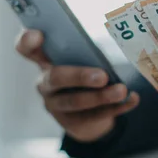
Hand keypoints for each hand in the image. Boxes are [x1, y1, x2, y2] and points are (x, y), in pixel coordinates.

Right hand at [15, 30, 139, 142]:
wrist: (87, 115)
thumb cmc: (86, 73)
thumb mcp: (82, 60)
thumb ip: (88, 50)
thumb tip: (116, 40)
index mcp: (45, 61)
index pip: (26, 49)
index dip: (27, 41)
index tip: (38, 34)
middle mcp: (46, 83)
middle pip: (56, 78)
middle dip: (79, 76)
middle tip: (102, 76)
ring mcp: (56, 105)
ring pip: (76, 101)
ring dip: (101, 97)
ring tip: (122, 91)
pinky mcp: (72, 123)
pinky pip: (96, 116)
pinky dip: (117, 107)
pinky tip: (131, 100)